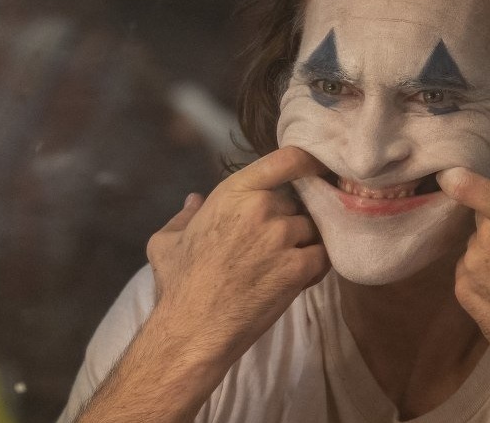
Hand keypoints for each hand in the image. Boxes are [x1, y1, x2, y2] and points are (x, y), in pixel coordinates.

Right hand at [78, 147, 329, 422]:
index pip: (285, 160)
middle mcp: (262, 208)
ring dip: (304, 245)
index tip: (318, 166)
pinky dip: (315, 267)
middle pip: (297, 203)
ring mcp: (283, 237)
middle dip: (290, 220)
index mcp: (233, 193)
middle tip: (276, 245)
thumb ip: (184, 215)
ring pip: (312, 231)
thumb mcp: (166, 242)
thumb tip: (194, 200)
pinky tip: (297, 280)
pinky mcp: (299, 268)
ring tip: (284, 266)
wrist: (193, 329)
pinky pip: (323, 257)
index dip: (308, 160)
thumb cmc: (177, 285)